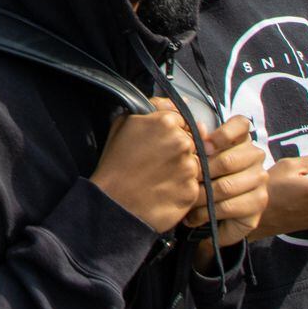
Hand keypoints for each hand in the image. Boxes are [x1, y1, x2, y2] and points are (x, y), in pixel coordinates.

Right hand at [92, 99, 201, 233]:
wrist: (113, 204)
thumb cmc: (115, 164)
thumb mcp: (123, 123)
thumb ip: (153, 107)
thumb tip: (175, 104)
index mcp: (165, 122)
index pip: (181, 120)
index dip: (169, 133)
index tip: (157, 144)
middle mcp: (181, 142)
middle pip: (190, 142)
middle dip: (177, 151)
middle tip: (155, 163)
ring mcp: (189, 167)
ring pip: (194, 163)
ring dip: (180, 169)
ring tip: (157, 178)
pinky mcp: (192, 190)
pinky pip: (193, 186)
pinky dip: (181, 188)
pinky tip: (162, 190)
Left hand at [182, 116, 269, 248]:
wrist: (222, 211)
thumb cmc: (203, 178)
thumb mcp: (196, 158)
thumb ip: (195, 139)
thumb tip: (198, 127)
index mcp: (240, 138)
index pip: (241, 124)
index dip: (222, 134)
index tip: (203, 147)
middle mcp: (255, 155)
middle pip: (227, 160)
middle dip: (199, 174)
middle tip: (180, 182)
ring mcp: (260, 179)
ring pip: (226, 186)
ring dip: (200, 197)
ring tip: (184, 202)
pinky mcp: (258, 202)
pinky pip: (229, 207)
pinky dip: (206, 213)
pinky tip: (193, 217)